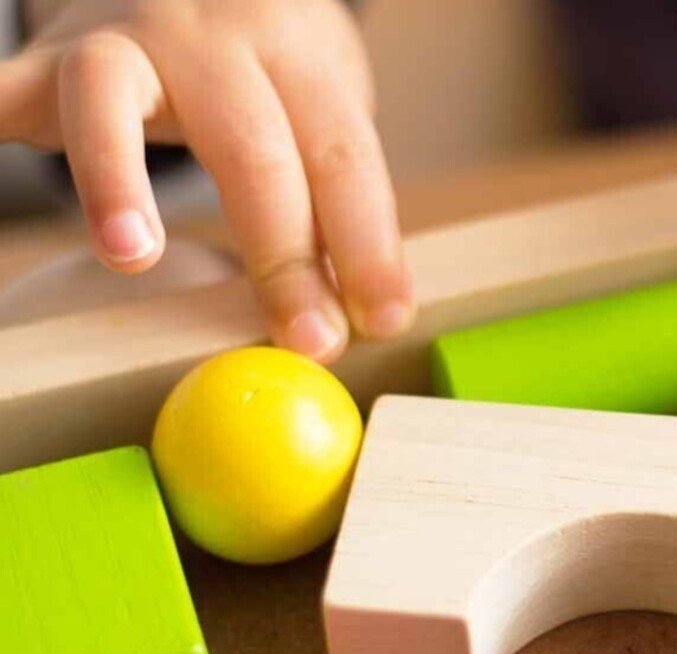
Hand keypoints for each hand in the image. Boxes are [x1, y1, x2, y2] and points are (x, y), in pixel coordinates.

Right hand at [3, 0, 412, 361]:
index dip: (368, 241)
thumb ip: (331, 190)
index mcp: (295, 52)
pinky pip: (2, 91)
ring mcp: (120, 40)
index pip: (342, 154)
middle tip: (309, 339)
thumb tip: (359, 309)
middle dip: (285, 255)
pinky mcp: (46, 62)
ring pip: (106, 97)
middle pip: (251, 145)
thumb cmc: (265, 68)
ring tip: (132, 255)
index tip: (383, 319)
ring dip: (115, 178)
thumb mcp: (317, 103)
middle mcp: (210, 35)